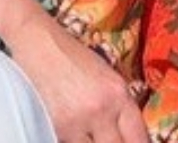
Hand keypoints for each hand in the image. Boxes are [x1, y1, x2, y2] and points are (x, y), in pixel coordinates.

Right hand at [2, 12, 149, 142]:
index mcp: (119, 94)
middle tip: (111, 140)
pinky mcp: (54, 128)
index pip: (138, 136)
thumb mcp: (108, 78)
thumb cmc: (74, 58)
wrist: (39, 45)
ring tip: (92, 136)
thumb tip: (129, 135)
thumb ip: (120, 107)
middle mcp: (101, 109)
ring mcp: (76, 121)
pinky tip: (77, 134)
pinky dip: (76, 141)